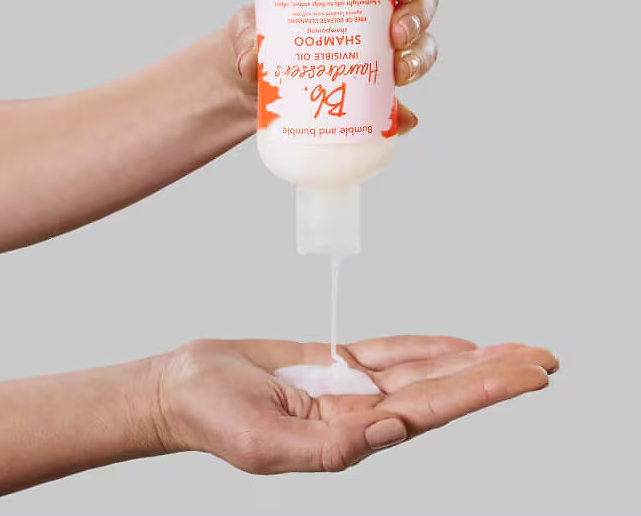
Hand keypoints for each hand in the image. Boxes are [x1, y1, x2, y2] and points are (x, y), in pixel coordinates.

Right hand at [152, 336, 557, 472]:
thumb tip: (391, 430)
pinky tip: (457, 346)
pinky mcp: (333, 365)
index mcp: (350, 439)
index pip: (433, 411)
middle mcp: (361, 415)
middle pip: (442, 390)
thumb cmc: (213, 419)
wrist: (184, 386)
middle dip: (495, 373)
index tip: (526, 373)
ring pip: (423, 370)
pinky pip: (389, 353)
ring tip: (514, 349)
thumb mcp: (263, 445)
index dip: (482, 390)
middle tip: (545, 358)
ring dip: (469, 359)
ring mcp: (350, 389)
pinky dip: (425, 347)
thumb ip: (329, 447)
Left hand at [228, 0, 438, 134]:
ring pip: (422, 46)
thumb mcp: (250, 28)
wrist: (257, 86)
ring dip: (418, 57)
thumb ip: (248, 37)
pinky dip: (404, 113)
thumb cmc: (263, 39)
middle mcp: (381, 12)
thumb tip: (252, 60)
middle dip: (417, 15)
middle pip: (423, 1)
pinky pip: (400, 103)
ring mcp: (383, 53)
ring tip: (398, 73)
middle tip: (395, 33)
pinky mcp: (377, 94)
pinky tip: (402, 120)